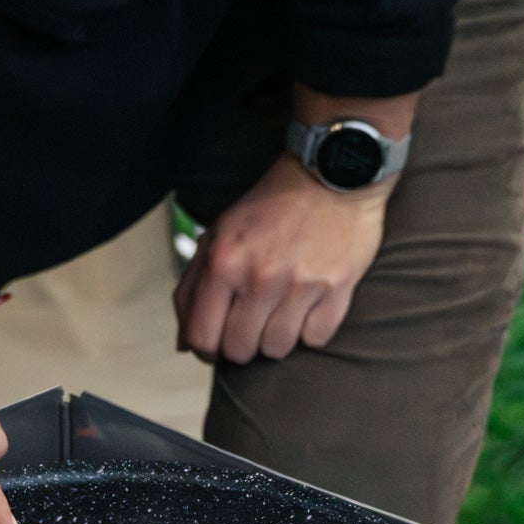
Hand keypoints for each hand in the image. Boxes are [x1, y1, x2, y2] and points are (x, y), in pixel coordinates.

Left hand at [176, 85, 416, 364]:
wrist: (333, 173)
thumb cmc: (271, 206)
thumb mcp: (219, 234)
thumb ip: (193, 288)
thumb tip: (185, 344)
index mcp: (224, 261)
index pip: (202, 337)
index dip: (206, 350)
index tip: (216, 344)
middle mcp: (260, 276)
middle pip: (240, 350)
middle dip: (241, 345)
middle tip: (251, 325)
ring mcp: (301, 284)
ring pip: (278, 349)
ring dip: (276, 339)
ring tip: (280, 312)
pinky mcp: (338, 288)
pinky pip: (316, 339)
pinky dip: (310, 330)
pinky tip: (308, 306)